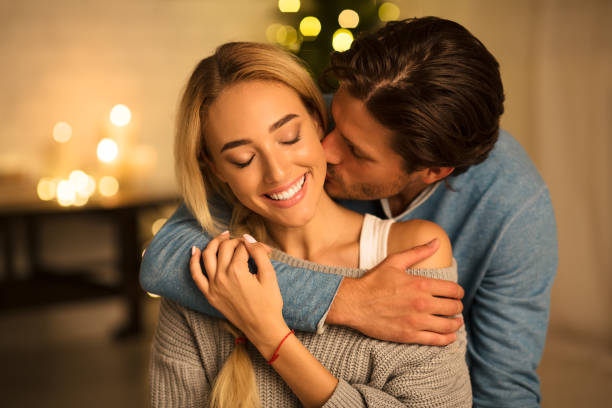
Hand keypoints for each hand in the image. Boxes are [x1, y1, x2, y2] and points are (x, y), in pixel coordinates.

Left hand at [190, 232, 288, 353]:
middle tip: (245, 243)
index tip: (264, 249)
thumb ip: (259, 253)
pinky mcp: (209, 295)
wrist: (263, 328)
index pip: (243, 247)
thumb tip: (248, 238)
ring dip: (214, 243)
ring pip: (208, 255)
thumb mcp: (269, 275)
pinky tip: (194, 250)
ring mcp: (213, 286)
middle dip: (236, 241)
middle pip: (225, 247)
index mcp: (237, 271)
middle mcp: (222, 277)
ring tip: (223, 236)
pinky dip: (193, 261)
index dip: (254, 245)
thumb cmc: (269, 303)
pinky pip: (196, 275)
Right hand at [326, 239, 464, 345]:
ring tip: (456, 321)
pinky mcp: (409, 336)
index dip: (459, 292)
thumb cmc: (373, 281)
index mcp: (420, 284)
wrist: (354, 303)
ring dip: (456, 323)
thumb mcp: (395, 261)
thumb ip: (418, 252)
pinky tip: (450, 336)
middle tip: (456, 306)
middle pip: (452, 307)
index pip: (452, 290)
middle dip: (457, 306)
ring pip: (448, 325)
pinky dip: (447, 338)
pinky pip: (436, 340)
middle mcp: (422, 303)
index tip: (457, 293)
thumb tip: (437, 241)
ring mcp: (416, 321)